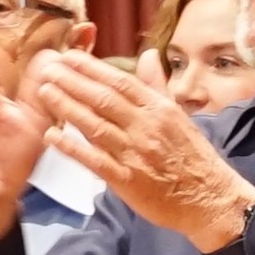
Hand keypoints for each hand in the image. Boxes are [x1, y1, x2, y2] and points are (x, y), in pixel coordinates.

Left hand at [25, 50, 254, 248]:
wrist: (209, 199)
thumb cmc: (193, 157)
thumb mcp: (179, 115)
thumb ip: (157, 86)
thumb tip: (147, 55)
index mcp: (159, 109)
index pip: (121, 82)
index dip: (92, 68)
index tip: (69, 56)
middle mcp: (145, 127)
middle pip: (103, 99)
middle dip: (72, 81)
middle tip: (47, 68)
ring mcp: (135, 154)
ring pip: (96, 125)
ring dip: (67, 107)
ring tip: (45, 92)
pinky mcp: (127, 181)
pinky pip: (95, 160)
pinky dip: (72, 148)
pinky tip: (52, 136)